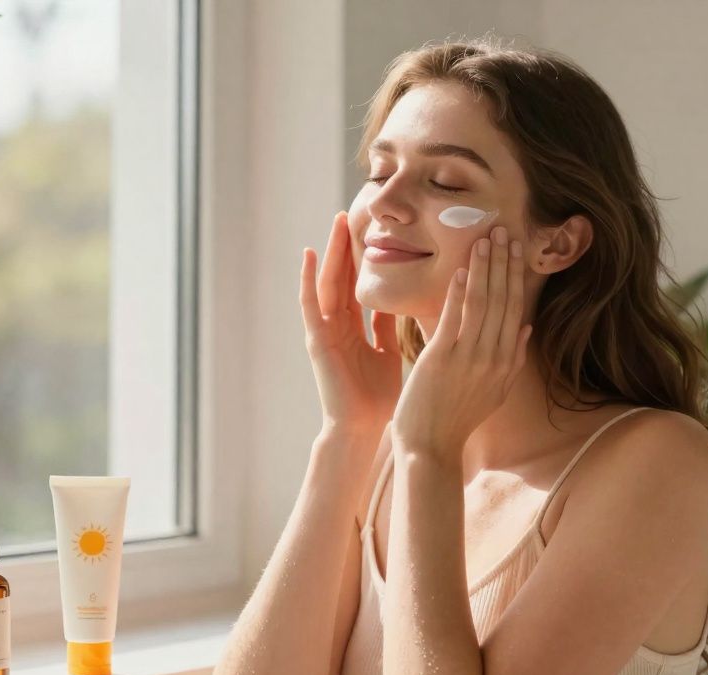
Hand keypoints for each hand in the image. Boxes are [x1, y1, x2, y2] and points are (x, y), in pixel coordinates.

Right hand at [299, 211, 402, 432]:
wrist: (364, 429)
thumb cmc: (379, 398)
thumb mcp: (389, 352)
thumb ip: (388, 326)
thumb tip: (401, 299)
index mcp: (355, 329)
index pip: (358, 284)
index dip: (363, 258)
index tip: (372, 229)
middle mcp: (337, 326)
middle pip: (341, 277)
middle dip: (345, 246)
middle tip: (350, 212)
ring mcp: (324, 331)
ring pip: (327, 282)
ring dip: (330, 252)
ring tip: (335, 222)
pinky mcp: (316, 340)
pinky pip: (309, 304)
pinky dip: (306, 279)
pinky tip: (308, 254)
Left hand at [391, 225, 532, 457]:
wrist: (431, 447)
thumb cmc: (456, 419)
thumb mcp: (494, 391)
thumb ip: (512, 359)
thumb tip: (527, 327)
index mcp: (506, 363)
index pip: (516, 310)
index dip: (517, 277)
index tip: (517, 249)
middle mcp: (494, 358)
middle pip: (504, 301)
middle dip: (505, 263)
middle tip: (505, 230)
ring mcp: (470, 358)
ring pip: (483, 304)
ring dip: (485, 268)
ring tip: (485, 238)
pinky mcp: (443, 359)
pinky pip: (455, 319)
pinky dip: (460, 292)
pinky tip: (462, 269)